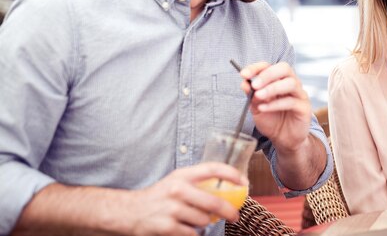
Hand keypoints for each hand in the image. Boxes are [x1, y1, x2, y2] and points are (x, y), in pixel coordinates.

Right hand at [126, 162, 245, 235]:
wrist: (130, 211)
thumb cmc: (159, 196)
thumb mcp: (176, 181)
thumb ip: (198, 182)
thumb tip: (229, 188)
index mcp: (183, 175)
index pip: (213, 169)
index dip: (232, 175)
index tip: (244, 182)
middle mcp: (178, 189)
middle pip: (215, 202)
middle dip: (230, 211)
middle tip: (235, 216)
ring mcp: (172, 209)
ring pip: (204, 220)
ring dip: (204, 223)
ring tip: (193, 220)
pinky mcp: (167, 227)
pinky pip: (192, 234)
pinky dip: (193, 234)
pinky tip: (184, 229)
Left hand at [240, 61, 311, 151]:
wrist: (283, 139)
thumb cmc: (271, 120)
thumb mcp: (256, 107)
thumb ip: (251, 95)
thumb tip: (244, 82)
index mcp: (278, 80)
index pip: (269, 66)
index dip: (256, 68)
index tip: (243, 74)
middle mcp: (291, 83)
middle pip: (284, 68)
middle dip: (267, 74)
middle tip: (254, 85)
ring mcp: (299, 94)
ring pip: (290, 83)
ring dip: (272, 88)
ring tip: (259, 96)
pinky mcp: (304, 107)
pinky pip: (291, 102)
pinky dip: (275, 104)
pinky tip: (264, 108)